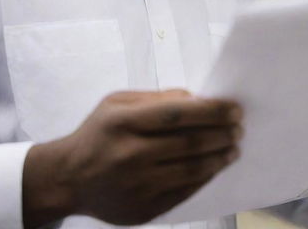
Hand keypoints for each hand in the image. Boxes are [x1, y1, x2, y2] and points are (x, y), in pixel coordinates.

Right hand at [23, 89, 242, 226]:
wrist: (68, 179)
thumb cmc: (98, 133)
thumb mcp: (117, 103)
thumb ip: (156, 98)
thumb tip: (196, 99)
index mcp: (123, 122)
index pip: (178, 114)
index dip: (212, 110)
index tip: (234, 107)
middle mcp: (130, 154)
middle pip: (190, 142)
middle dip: (222, 132)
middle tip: (240, 126)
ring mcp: (138, 186)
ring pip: (192, 170)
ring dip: (219, 157)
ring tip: (234, 146)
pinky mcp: (144, 209)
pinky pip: (184, 192)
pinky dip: (205, 177)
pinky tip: (215, 166)